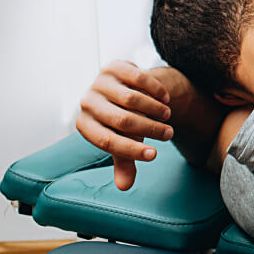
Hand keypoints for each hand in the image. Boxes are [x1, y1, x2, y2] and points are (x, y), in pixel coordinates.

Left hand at [76, 61, 173, 189]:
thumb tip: (124, 187)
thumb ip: (124, 161)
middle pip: (123, 121)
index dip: (132, 151)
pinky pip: (139, 78)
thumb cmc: (120, 122)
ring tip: (167, 116)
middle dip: (150, 130)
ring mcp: (99, 82)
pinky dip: (156, 90)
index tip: (154, 156)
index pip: (107, 141)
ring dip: (156, 110)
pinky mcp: (113, 66)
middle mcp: (87, 102)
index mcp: (84, 125)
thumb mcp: (122, 141)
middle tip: (169, 135)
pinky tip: (164, 98)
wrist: (121, 89)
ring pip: (133, 100)